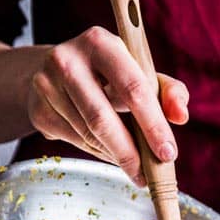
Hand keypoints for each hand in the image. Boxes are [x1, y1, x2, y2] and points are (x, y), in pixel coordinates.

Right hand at [27, 26, 188, 185]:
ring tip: (134, 166)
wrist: (56, 73)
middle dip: (130, 153)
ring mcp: (47, 85)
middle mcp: (68, 60)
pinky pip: (75, 142)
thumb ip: (168, 91)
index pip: (132, 88)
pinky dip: (99, 153)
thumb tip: (181, 116)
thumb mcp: (142, 73)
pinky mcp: (39, 110)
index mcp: (101, 43)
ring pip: (88, 135)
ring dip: (116, 156)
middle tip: (148, 176)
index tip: (168, 153)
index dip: (152, 124)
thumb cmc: (111, 75)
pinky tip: (110, 153)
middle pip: (102, 118)